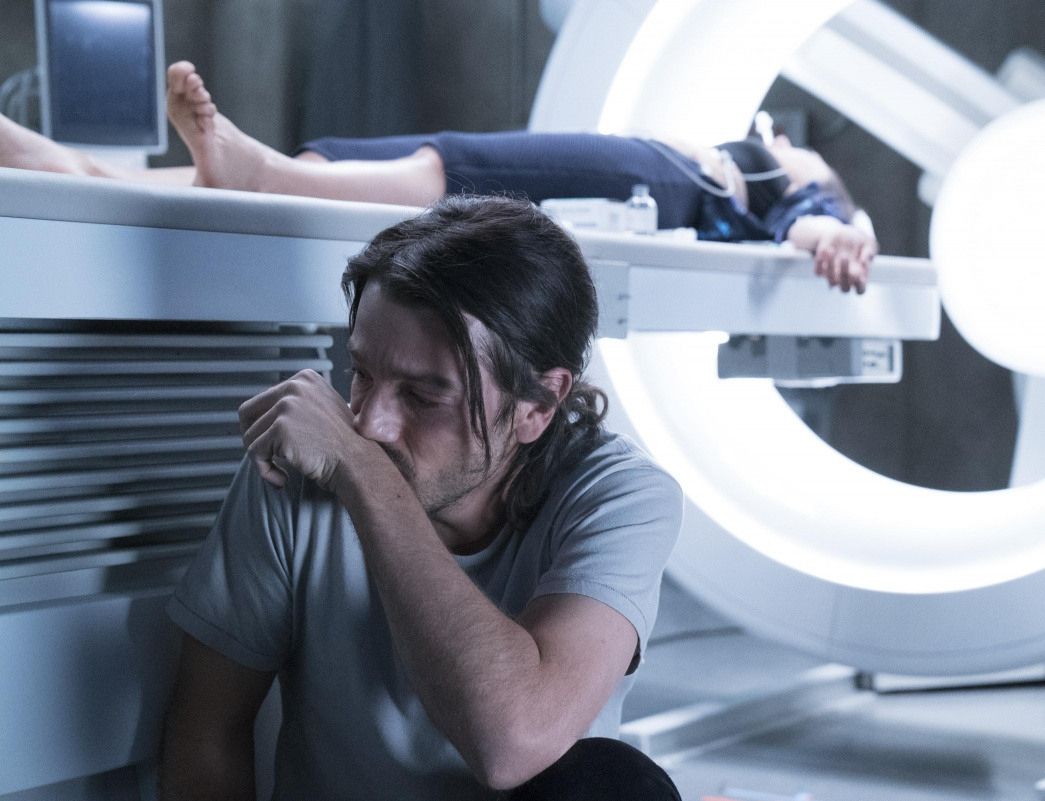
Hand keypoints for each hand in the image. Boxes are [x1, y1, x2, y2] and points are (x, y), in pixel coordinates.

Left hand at [239, 369, 361, 489]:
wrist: (358, 463)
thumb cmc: (344, 445)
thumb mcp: (324, 409)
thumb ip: (299, 404)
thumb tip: (266, 414)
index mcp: (304, 379)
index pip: (263, 400)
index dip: (263, 425)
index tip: (274, 444)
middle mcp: (294, 386)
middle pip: (248, 413)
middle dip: (253, 438)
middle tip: (267, 457)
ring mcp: (286, 406)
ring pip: (250, 436)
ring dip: (262, 459)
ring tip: (282, 472)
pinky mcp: (280, 429)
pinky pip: (254, 453)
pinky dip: (265, 471)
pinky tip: (282, 479)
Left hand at [812, 222, 877, 293]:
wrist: (841, 233)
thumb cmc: (858, 240)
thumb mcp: (868, 243)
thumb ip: (869, 252)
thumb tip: (863, 262)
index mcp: (860, 277)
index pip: (860, 290)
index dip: (860, 286)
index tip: (860, 274)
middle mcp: (846, 279)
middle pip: (844, 288)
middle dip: (844, 273)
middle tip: (844, 256)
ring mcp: (833, 276)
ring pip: (831, 281)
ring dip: (831, 268)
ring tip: (831, 250)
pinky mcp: (821, 271)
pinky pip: (818, 273)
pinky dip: (819, 263)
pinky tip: (824, 249)